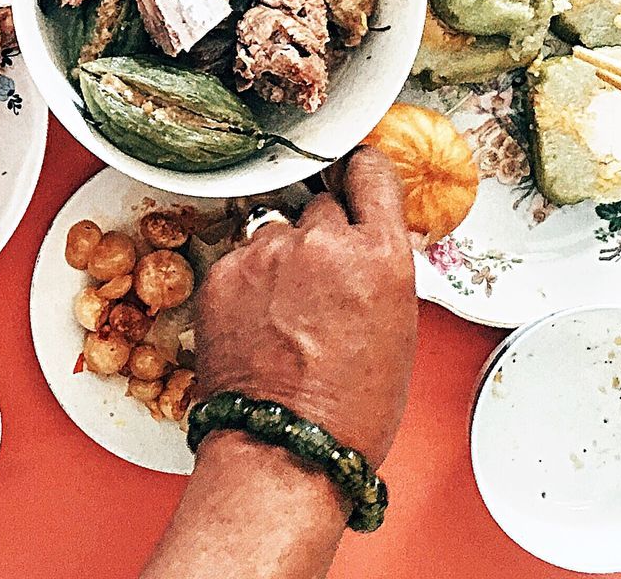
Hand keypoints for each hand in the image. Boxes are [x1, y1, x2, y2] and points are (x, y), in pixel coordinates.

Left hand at [194, 148, 416, 465]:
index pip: (372, 173)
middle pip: (322, 207)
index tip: (356, 174)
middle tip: (319, 284)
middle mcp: (322, 243)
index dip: (363, 174)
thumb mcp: (396, 332)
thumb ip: (381, 271)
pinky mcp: (224, 270)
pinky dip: (247, 283)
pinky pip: (240, 259)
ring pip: (277, 233)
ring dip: (281, 260)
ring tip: (284, 315)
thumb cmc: (350, 410)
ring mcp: (267, 254)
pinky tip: (256, 324)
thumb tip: (373, 243)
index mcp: (379, 256)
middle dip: (323, 236)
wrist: (283, 447)